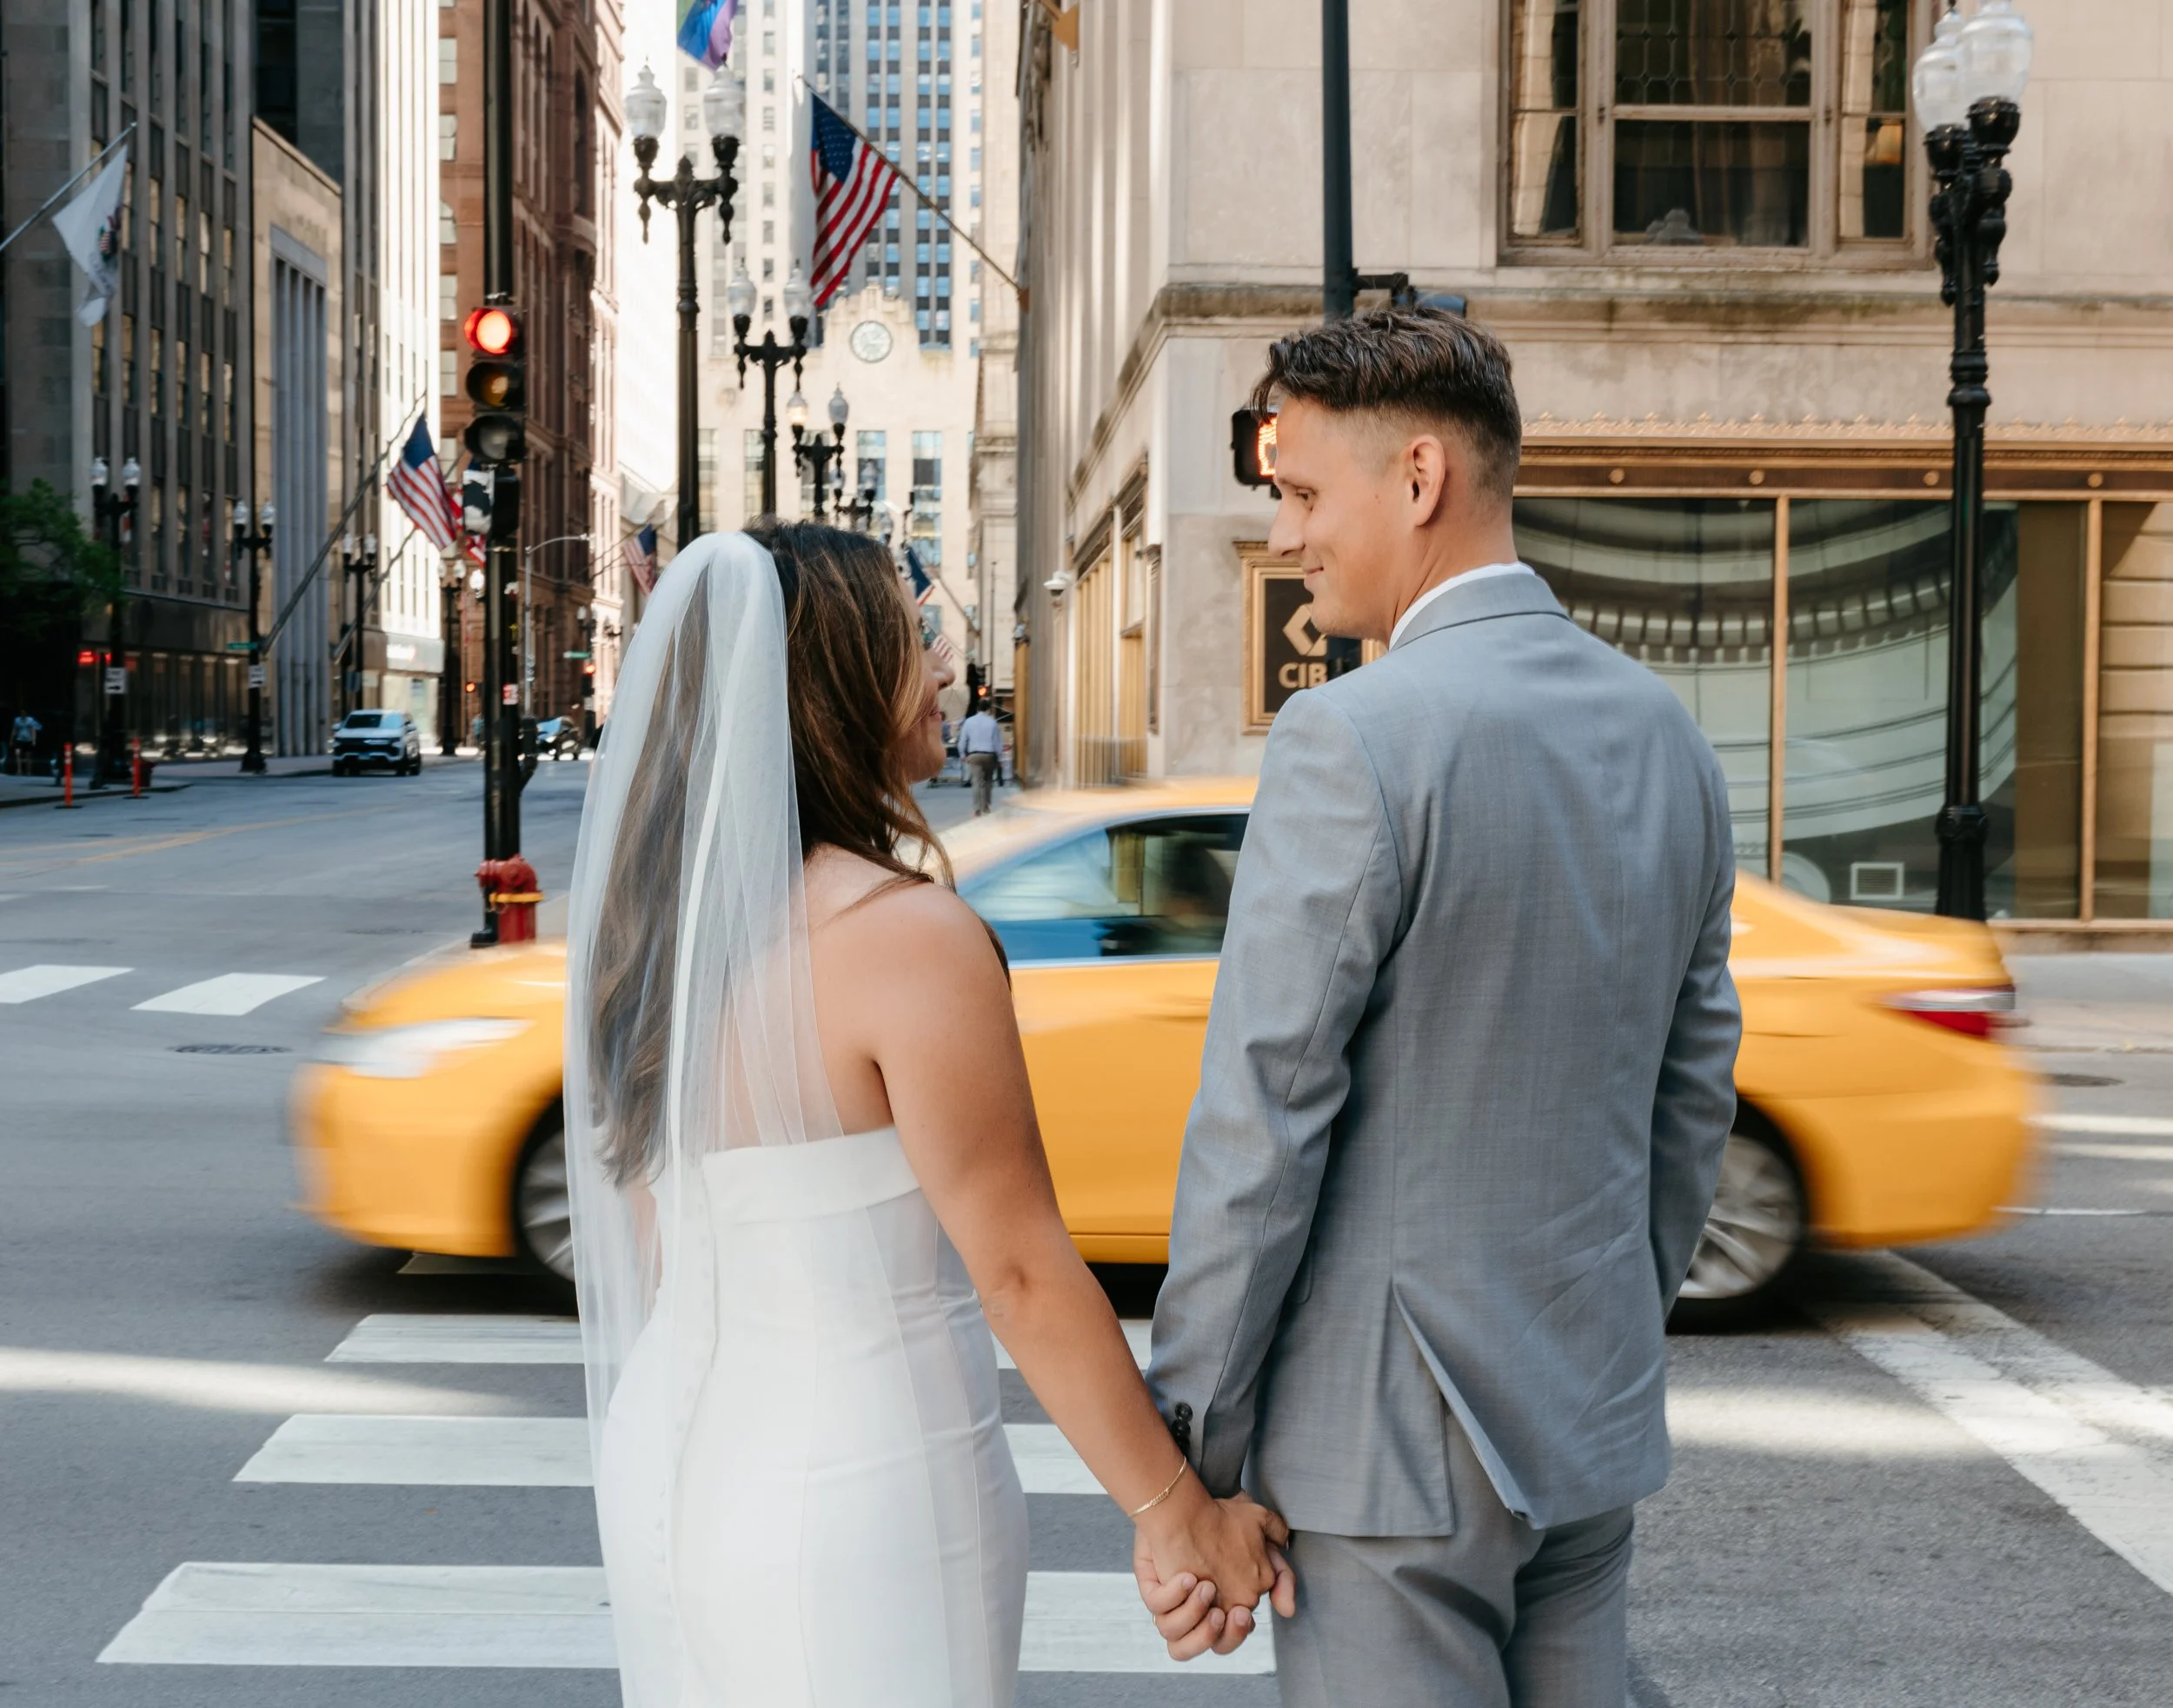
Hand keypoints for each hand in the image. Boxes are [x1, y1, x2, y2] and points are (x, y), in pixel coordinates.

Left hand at [1133, 1487, 1295, 1659]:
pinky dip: (1172, 1597)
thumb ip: (1282, 1573)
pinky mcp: (1154, 1588)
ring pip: (1179, 1644)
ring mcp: (1175, 1602)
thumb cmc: (1222, 1519)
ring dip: (1196, 1620)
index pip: (1234, 1635)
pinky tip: (1185, 1576)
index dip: (1240, 1629)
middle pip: (1214, 1645)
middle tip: (1232, 1611)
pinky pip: (1158, 1610)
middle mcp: (1198, 1609)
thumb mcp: (1263, 1538)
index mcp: (1225, 1605)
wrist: (1187, 1499)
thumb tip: (1287, 1610)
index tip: (1244, 1611)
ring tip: (1205, 1588)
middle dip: (1226, 1635)